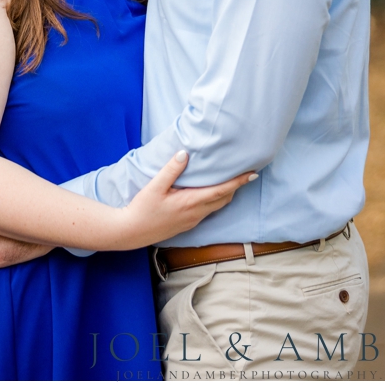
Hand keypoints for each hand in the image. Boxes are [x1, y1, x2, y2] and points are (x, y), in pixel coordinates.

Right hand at [120, 151, 255, 248]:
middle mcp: (196, 213)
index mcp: (190, 202)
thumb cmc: (142, 208)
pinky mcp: (188, 224)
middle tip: (243, 174)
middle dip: (236, 187)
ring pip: (217, 206)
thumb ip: (171, 170)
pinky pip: (208, 211)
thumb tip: (185, 153)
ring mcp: (193, 221)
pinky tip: (208, 194)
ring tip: (230, 182)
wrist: (132, 231)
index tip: (252, 174)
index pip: (221, 190)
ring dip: (226, 194)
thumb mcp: (154, 186)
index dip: (238, 182)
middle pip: (224, 199)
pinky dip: (215, 200)